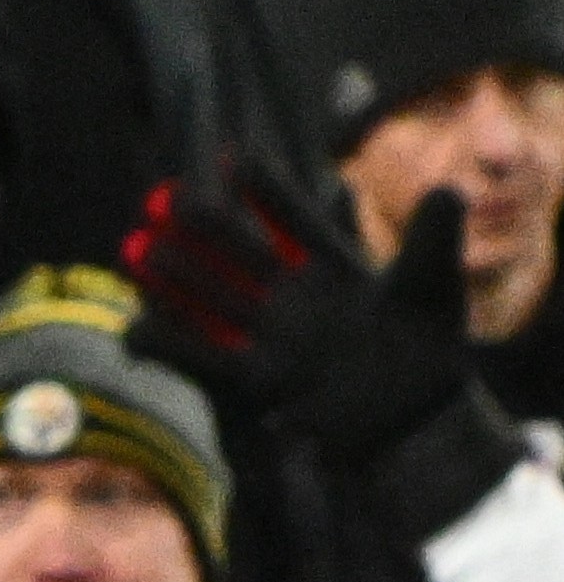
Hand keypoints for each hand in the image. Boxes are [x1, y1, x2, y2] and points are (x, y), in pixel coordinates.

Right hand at [129, 174, 498, 496]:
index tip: (235, 155)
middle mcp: (297, 303)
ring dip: (174, 278)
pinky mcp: (256, 382)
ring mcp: (272, 341)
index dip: (267, 191)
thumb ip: (431, 237)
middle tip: (166, 196)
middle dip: (203, 228)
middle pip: (241, 255)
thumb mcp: (434, 286)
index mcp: (338, 273)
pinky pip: (203, 359)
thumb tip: (445, 189)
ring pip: (212, 299)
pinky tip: (135, 330)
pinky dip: (168, 346)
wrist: (411, 426)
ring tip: (135, 248)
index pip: (296, 221)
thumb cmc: (430, 355)